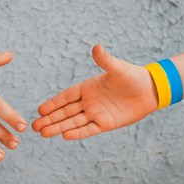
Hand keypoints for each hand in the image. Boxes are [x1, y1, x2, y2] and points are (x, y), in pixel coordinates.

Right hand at [32, 45, 157, 139]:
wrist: (149, 91)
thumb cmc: (133, 76)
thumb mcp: (118, 68)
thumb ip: (105, 60)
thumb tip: (96, 47)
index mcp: (87, 87)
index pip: (66, 97)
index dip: (53, 103)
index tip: (40, 110)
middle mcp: (88, 101)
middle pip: (65, 112)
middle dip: (50, 119)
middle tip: (34, 126)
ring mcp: (96, 113)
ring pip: (73, 122)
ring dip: (58, 127)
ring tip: (43, 134)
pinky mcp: (105, 123)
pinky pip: (88, 129)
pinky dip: (77, 133)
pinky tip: (64, 136)